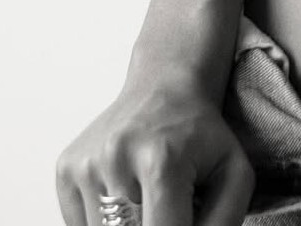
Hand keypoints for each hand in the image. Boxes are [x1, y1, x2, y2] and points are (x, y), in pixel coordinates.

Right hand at [55, 72, 253, 225]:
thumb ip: (223, 222)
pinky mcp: (66, 169)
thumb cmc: (201, 134)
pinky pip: (79, 225)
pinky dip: (104, 222)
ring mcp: (86, 165)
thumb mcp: (234, 172)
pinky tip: (125, 194)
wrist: (165, 87)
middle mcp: (116, 160)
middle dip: (154, 225)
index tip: (183, 221)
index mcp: (161, 161)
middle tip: (168, 207)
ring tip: (147, 200)